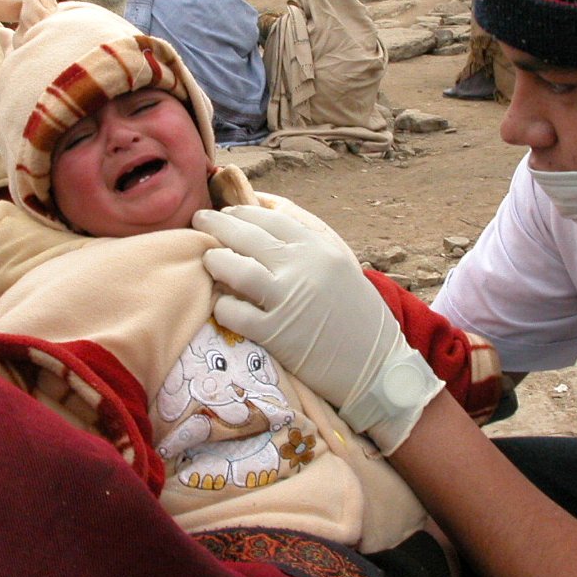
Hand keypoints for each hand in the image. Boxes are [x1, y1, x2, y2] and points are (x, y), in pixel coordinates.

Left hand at [194, 206, 444, 452]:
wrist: (376, 367)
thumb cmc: (356, 314)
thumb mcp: (340, 264)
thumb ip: (307, 237)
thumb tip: (266, 208)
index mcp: (319, 247)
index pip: (270, 217)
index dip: (242, 211)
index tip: (226, 212)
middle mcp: (303, 267)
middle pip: (246, 236)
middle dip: (216, 224)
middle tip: (200, 219)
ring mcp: (288, 300)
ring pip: (234, 269)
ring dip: (215, 261)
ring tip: (208, 260)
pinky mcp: (276, 334)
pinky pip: (233, 312)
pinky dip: (222, 305)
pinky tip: (222, 304)